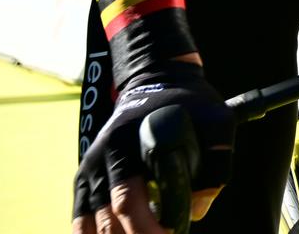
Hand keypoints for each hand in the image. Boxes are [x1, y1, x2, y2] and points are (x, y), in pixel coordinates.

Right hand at [72, 57, 232, 233]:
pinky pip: (81, 218)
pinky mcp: (84, 177)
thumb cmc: (191, 105)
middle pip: (111, 214)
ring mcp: (90, 167)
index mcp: (130, 141)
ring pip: (93, 221)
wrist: (156, 80)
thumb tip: (197, 211)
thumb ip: (216, 163)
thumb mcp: (217, 122)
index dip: (148, 226)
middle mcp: (104, 155)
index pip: (130, 198)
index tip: (173, 233)